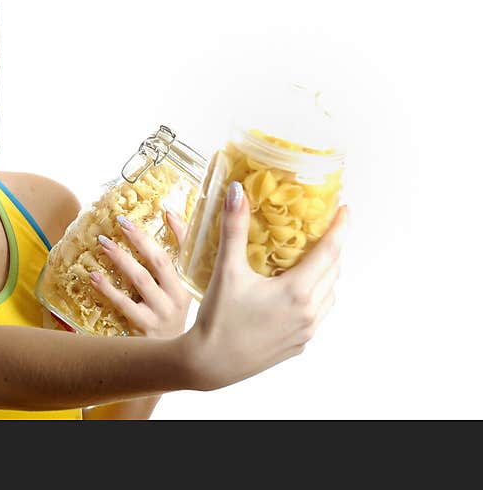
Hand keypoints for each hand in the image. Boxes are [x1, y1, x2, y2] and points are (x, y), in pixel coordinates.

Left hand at [90, 211, 191, 338]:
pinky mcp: (146, 328)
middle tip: (122, 221)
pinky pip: (124, 304)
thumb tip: (154, 235)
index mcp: (187, 287)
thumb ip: (164, 270)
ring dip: (121, 259)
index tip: (165, 211)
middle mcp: (178, 299)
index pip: (186, 254)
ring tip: (104, 243)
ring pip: (141, 280)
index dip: (179, 231)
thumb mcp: (172, 296)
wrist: (171, 364)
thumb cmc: (167, 323)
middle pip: (160, 262)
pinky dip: (108, 288)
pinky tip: (94, 276)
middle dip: (140, 239)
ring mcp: (163, 314)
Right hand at [182, 181, 349, 390]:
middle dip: (333, 247)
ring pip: (329, 295)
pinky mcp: (299, 345)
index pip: (330, 251)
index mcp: (297, 292)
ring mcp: (306, 331)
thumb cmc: (218, 319)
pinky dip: (316, 296)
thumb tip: (237, 191)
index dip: (340, 227)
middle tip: (322, 228)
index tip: (345, 209)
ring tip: (310, 258)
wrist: (210, 364)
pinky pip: (319, 314)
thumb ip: (234, 229)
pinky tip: (295, 291)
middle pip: (333, 271)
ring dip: (326, 274)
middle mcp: (309, 313)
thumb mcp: (226, 270)